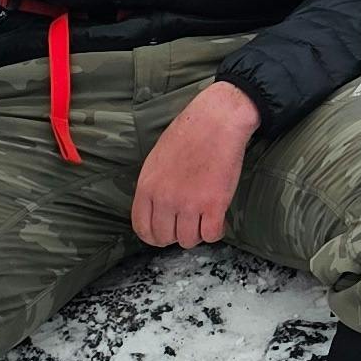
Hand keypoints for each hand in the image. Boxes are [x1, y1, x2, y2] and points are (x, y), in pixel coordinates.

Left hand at [131, 78, 260, 249]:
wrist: (217, 121)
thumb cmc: (188, 134)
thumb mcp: (157, 160)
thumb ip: (153, 186)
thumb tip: (156, 209)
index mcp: (147, 187)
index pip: (142, 228)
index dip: (153, 236)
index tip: (164, 234)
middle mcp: (165, 199)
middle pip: (164, 237)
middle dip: (175, 236)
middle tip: (187, 225)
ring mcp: (190, 203)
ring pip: (188, 240)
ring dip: (196, 234)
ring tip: (203, 221)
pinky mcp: (215, 204)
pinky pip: (211, 235)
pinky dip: (215, 233)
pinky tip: (218, 222)